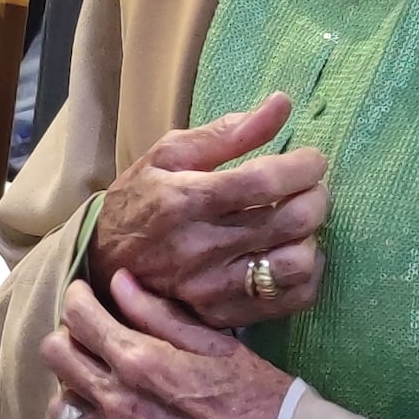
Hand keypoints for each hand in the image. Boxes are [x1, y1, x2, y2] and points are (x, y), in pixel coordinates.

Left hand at [47, 271, 295, 418]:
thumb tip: (120, 282)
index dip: (77, 297)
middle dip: (69, 337)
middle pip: (56, 358)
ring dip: (79, 387)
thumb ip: (160, 314)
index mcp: (139, 363)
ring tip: (106, 381)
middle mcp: (117, 404)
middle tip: (93, 334)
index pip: (77, 317)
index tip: (86, 293)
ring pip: (66, 407)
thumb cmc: (262, 401)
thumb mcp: (218, 346)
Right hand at [86, 91, 328, 327]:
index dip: (303, 166)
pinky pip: (287, 301)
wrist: (102, 261)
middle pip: (290, 222)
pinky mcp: (221, 315)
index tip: (312, 159)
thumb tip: (282, 103)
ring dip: (311, 238)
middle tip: (311, 188)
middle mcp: (200, 247)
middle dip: (316, 197)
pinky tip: (292, 254)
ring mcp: (212, 287)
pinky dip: (305, 275)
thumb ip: (228, 132)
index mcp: (186, 199)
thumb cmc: (141, 199)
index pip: (264, 181)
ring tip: (300, 224)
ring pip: (294, 265)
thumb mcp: (170, 154)